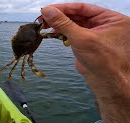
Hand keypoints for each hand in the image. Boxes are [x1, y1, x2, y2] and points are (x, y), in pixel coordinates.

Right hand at [41, 3, 129, 122]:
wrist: (105, 82)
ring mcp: (95, 34)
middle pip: (78, 15)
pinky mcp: (87, 43)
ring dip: (59, 25)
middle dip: (60, 17)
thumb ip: (63, 23)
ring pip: (74, 24)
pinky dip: (62, 33)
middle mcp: (105, 23)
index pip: (83, 7)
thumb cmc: (103, 61)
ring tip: (44, 25)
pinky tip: (52, 32)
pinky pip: (73, 34)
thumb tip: (48, 11)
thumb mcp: (81, 38)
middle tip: (43, 17)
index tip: (49, 9)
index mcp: (111, 18)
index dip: (65, 8)